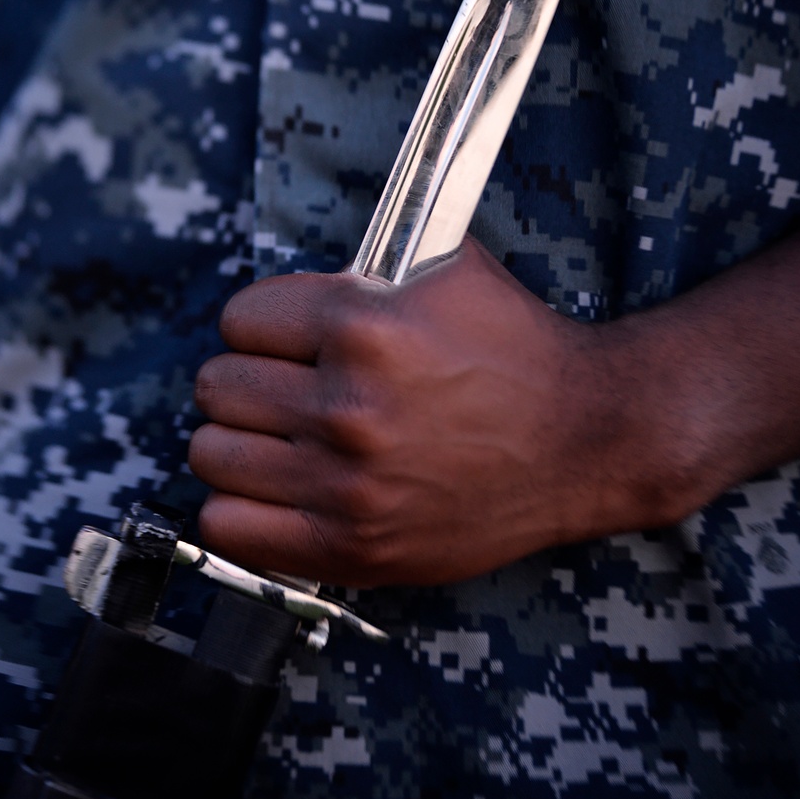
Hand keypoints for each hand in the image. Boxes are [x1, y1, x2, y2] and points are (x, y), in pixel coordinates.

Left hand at [189, 193, 799, 587]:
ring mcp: (347, 484)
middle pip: (217, 386)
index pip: (239, 318)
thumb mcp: (447, 267)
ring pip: (211, 454)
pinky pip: (228, 528)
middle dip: (249, 380)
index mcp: (363, 327)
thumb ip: (363, 263)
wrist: (588, 440)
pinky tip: (279, 491)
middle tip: (285, 389)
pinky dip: (244, 510)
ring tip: (280, 440)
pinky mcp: (352, 546)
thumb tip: (301, 252)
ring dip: (241, 444)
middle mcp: (348, 406)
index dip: (263, 326)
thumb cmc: (517, 350)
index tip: (288, 341)